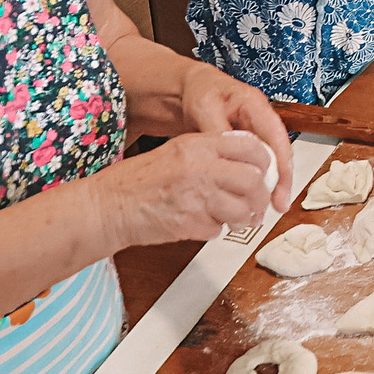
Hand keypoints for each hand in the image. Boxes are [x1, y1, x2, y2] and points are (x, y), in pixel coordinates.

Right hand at [96, 130, 286, 250]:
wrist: (108, 207)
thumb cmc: (136, 181)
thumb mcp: (175, 151)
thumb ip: (208, 153)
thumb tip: (243, 162)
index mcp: (198, 145)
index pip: (250, 146)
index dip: (264, 162)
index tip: (264, 173)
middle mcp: (201, 167)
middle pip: (253, 181)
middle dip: (260, 197)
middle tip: (256, 205)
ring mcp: (197, 197)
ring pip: (242, 209)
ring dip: (243, 218)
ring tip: (237, 219)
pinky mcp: (191, 223)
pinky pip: (218, 228)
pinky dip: (215, 229)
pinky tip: (201, 223)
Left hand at [175, 65, 294, 213]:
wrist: (188, 89)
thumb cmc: (199, 93)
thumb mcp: (204, 108)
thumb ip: (217, 130)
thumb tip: (228, 155)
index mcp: (256, 105)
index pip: (278, 138)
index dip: (283, 166)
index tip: (280, 191)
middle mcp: (262, 119)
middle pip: (280, 152)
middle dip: (281, 181)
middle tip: (277, 206)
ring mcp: (256, 131)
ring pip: (270, 160)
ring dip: (269, 184)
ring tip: (264, 208)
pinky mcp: (247, 143)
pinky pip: (257, 163)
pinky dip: (255, 180)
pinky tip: (249, 197)